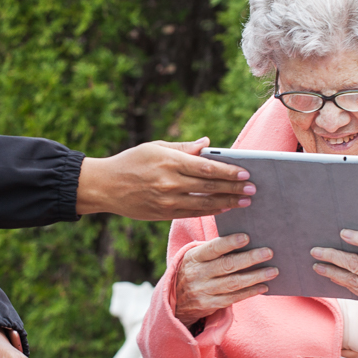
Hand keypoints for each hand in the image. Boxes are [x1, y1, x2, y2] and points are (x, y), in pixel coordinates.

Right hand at [76, 138, 255, 219]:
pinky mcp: (163, 213)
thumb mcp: (155, 147)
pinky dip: (211, 211)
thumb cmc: (131, 161)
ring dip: (227, 202)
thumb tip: (208, 144)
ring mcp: (166, 200)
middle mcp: (169, 182)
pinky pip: (193, 213)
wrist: (105, 186)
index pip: (206, 168)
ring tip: (245, 201)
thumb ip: (184, 148)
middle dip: (234, 188)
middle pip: (209, 186)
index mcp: (169, 161)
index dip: (228, 171)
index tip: (246, 173)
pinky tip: (224, 208)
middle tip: (253, 189)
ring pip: (204, 203)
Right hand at [172, 233, 276, 326]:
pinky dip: (250, 292)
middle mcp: (197, 274)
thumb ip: (214, 249)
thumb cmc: (194, 270)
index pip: (213, 248)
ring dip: (255, 277)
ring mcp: (203, 291)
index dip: (230, 243)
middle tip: (269, 252)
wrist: (176, 301)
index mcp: (194, 258)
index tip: (247, 237)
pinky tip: (263, 286)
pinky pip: (233, 298)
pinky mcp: (209, 305)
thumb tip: (245, 239)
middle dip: (249, 258)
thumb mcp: (195, 257)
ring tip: (273, 271)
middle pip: (226, 266)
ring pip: (233, 283)